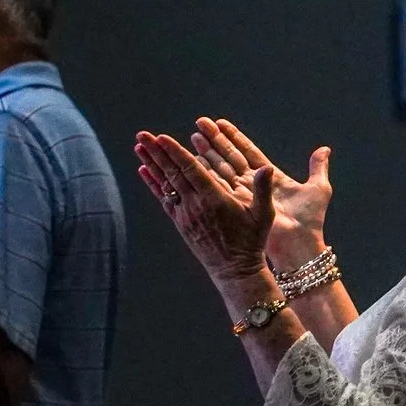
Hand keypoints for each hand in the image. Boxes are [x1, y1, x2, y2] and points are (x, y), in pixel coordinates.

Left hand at [134, 129, 275, 297]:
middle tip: (142, 134)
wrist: (235, 270)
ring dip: (151, 164)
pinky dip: (153, 184)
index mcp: (214, 200)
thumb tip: (267, 167)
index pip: (191, 171)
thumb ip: (263, 189)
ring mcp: (186, 215)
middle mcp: (196, 206)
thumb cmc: (251, 241)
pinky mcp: (181, 223)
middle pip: (172, 174)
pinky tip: (144, 171)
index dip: (175, 153)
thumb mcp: (263, 215)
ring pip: (165, 184)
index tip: (162, 138)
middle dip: (156, 152)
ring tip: (139, 146)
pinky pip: (164, 199)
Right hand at [186, 118, 331, 270]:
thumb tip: (324, 149)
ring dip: (206, 153)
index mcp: (271, 177)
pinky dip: (206, 174)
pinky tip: (192, 160)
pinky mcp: (237, 206)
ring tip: (193, 137)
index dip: (234, 137)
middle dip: (214, 141)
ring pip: (220, 169)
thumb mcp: (318, 189)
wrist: (300, 244)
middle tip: (200, 123)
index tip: (219, 123)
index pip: (248, 151)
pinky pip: (219, 186)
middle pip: (230, 157)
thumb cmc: (310, 220)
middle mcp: (254, 185)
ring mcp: (243, 195)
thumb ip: (318, 167)